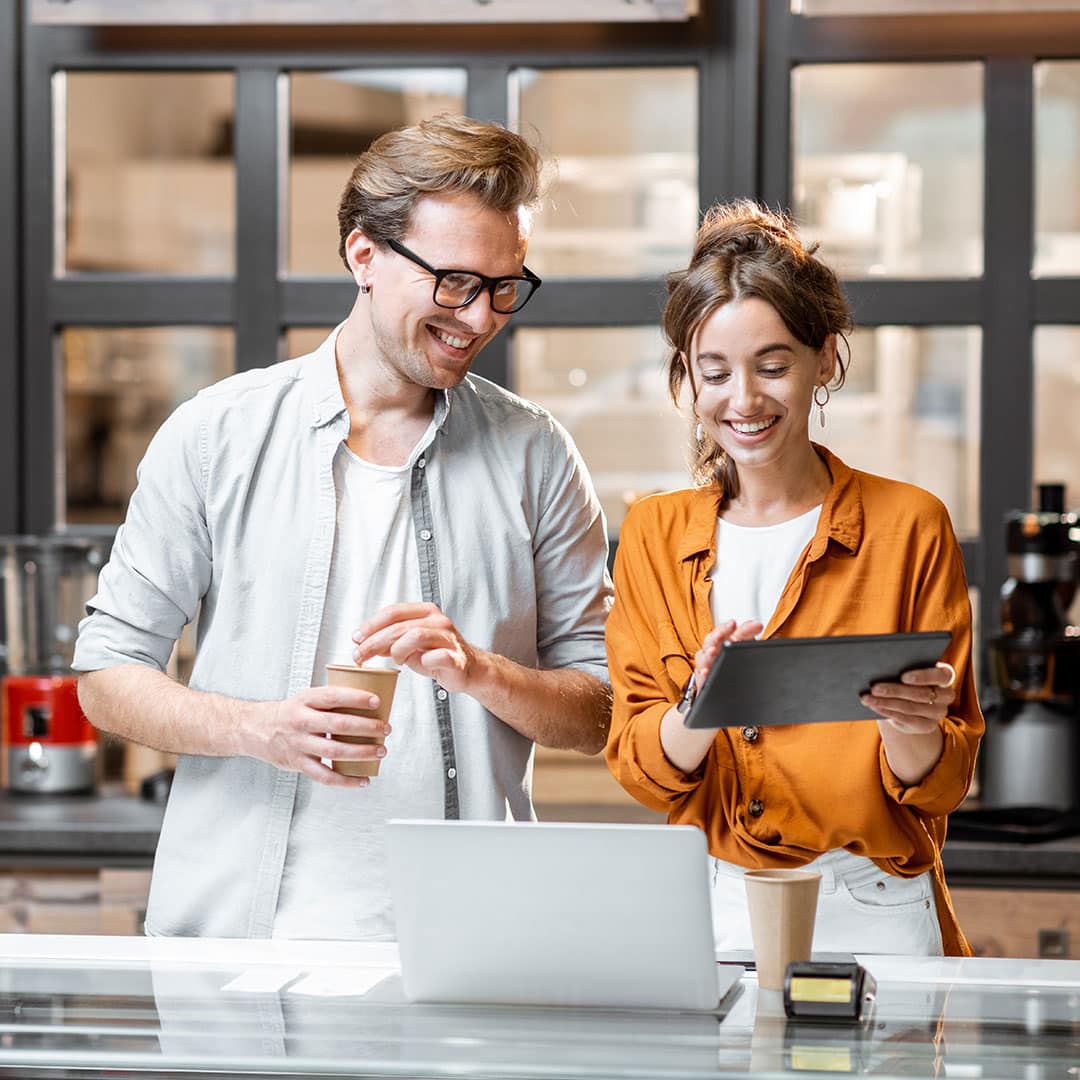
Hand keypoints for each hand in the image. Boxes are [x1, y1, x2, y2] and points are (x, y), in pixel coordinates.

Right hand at [244, 686, 391, 786]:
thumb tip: (371, 702)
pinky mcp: (298, 764)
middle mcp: (301, 721)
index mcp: (305, 700)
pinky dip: (346, 781)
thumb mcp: (307, 698)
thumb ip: (332, 700)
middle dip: (367, 727)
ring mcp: (299, 744)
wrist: (256, 729)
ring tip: (380, 751)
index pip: (333, 696)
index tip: (377, 701)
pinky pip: (324, 776)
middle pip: (338, 725)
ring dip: (361, 753)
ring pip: (334, 751)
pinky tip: (363, 779)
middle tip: (385, 728)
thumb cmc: (290, 712)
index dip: (356, 698)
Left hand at [353, 602, 475, 692]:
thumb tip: (362, 641)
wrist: (467, 669)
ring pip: (415, 635)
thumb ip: (389, 639)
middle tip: (360, 655)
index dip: (371, 625)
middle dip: (374, 641)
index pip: (392, 612)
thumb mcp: (409, 644)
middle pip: (399, 626)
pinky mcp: (455, 657)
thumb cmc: (437, 654)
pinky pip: (435, 657)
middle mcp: (438, 621)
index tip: (356, 638)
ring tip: (394, 661)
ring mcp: (448, 638)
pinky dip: (422, 662)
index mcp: (426, 612)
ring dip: (396, 650)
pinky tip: (417, 666)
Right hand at [692, 618, 763, 694]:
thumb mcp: (743, 642)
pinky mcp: (703, 681)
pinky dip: (703, 675)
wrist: (732, 680)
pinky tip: (706, 672)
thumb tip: (757, 625)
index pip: (721, 630)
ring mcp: (706, 665)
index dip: (726, 627)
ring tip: (713, 651)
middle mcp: (711, 650)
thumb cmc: (735, 657)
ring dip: (708, 655)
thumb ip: (748, 632)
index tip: (733, 623)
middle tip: (722, 634)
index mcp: (720, 639)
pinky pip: (701, 678)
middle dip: (716, 638)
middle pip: (710, 642)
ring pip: (703, 659)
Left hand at [861, 661, 956, 734]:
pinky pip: (906, 719)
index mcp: (945, 676)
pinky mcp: (928, 726)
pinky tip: (875, 707)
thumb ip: (901, 665)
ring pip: (910, 708)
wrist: (910, 702)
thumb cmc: (907, 678)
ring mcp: (939, 712)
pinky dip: (887, 712)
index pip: (940, 676)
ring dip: (886, 702)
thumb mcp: (908, 670)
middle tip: (874, 688)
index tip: (903, 676)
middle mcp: (946, 695)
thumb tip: (879, 665)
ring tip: (868, 698)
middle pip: (921, 694)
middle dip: (894, 690)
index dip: (922, 676)